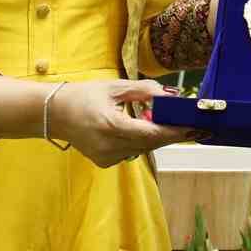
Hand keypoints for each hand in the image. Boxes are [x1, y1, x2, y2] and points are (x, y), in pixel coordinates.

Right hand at [48, 78, 202, 168]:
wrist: (54, 114)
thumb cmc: (84, 96)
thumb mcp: (115, 87)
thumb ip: (144, 91)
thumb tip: (170, 95)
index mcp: (111, 126)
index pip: (152, 133)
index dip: (176, 131)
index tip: (196, 127)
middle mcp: (109, 146)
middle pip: (151, 143)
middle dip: (171, 133)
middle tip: (192, 124)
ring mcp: (106, 158)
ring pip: (143, 148)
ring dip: (155, 136)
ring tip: (160, 120)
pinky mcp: (105, 163)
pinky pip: (131, 152)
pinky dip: (139, 141)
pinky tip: (135, 128)